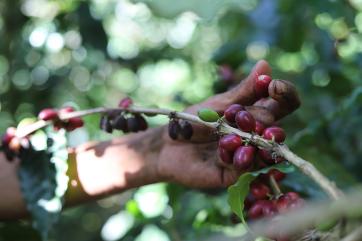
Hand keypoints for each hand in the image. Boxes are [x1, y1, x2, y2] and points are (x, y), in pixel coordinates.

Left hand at [157, 60, 300, 187]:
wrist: (168, 143)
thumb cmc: (193, 120)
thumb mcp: (219, 104)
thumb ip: (244, 90)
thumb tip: (265, 64)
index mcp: (256, 114)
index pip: (284, 103)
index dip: (285, 93)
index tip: (272, 86)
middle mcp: (257, 136)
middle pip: (276, 128)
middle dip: (260, 121)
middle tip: (240, 118)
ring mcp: (248, 155)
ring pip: (267, 152)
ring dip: (256, 142)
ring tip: (240, 136)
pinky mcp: (235, 173)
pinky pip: (245, 166)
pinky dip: (237, 156)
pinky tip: (222, 149)